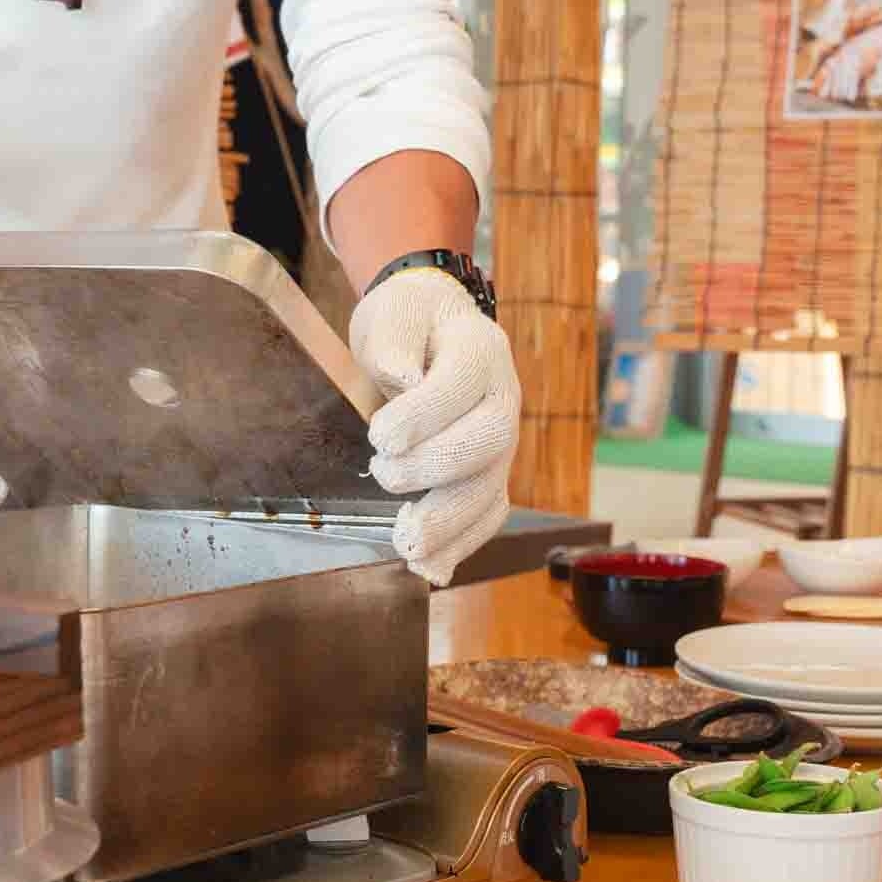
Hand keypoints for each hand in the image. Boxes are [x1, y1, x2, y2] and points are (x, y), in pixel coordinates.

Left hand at [348, 269, 518, 586]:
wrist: (433, 325)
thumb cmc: (410, 319)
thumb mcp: (394, 313)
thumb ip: (394, 342)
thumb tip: (400, 379)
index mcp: (480, 350)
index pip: (461, 385)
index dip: (423, 416)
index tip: (379, 435)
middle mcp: (502, 396)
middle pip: (489, 441)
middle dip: (434, 469)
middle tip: (382, 473)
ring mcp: (502, 440)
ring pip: (491, 488)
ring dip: (449, 524)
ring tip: (406, 545)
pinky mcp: (488, 472)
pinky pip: (487, 514)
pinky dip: (461, 545)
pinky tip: (431, 568)